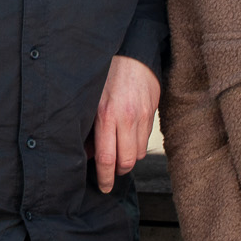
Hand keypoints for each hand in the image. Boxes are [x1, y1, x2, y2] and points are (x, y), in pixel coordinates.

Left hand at [92, 56, 160, 191]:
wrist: (132, 53)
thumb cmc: (106, 75)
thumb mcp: (89, 101)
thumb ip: (88, 128)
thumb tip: (87, 153)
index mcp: (106, 116)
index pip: (106, 158)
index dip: (105, 178)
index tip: (103, 186)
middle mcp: (126, 119)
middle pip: (126, 162)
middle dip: (118, 171)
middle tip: (110, 171)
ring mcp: (142, 117)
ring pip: (138, 153)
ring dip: (128, 158)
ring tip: (118, 152)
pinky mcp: (152, 113)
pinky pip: (146, 140)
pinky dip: (136, 144)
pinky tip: (128, 137)